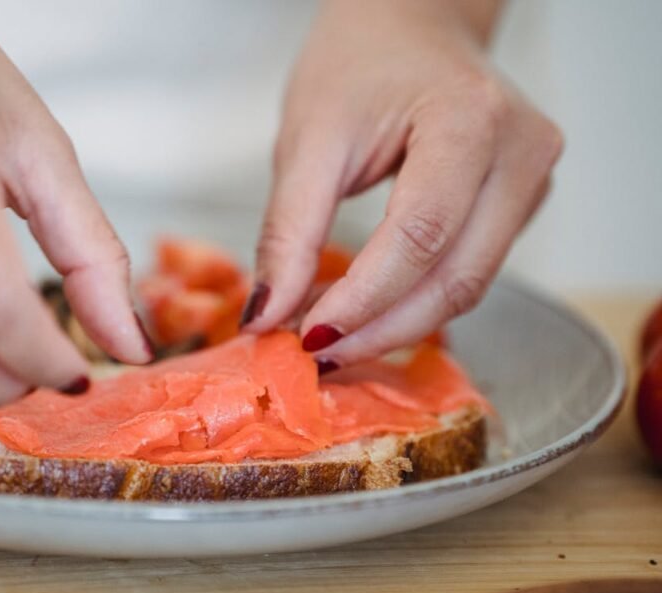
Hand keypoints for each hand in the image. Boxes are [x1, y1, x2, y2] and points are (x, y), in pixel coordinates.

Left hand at [242, 0, 562, 367]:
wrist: (409, 26)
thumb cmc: (358, 65)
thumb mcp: (308, 141)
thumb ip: (288, 233)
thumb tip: (267, 317)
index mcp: (469, 120)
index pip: (419, 235)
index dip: (363, 299)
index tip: (306, 335)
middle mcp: (521, 151)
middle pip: (456, 276)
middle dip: (380, 329)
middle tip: (317, 354)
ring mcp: (532, 178)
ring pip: (469, 285)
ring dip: (398, 326)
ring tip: (335, 340)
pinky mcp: (522, 202)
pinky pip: (472, 271)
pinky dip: (418, 302)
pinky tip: (370, 315)